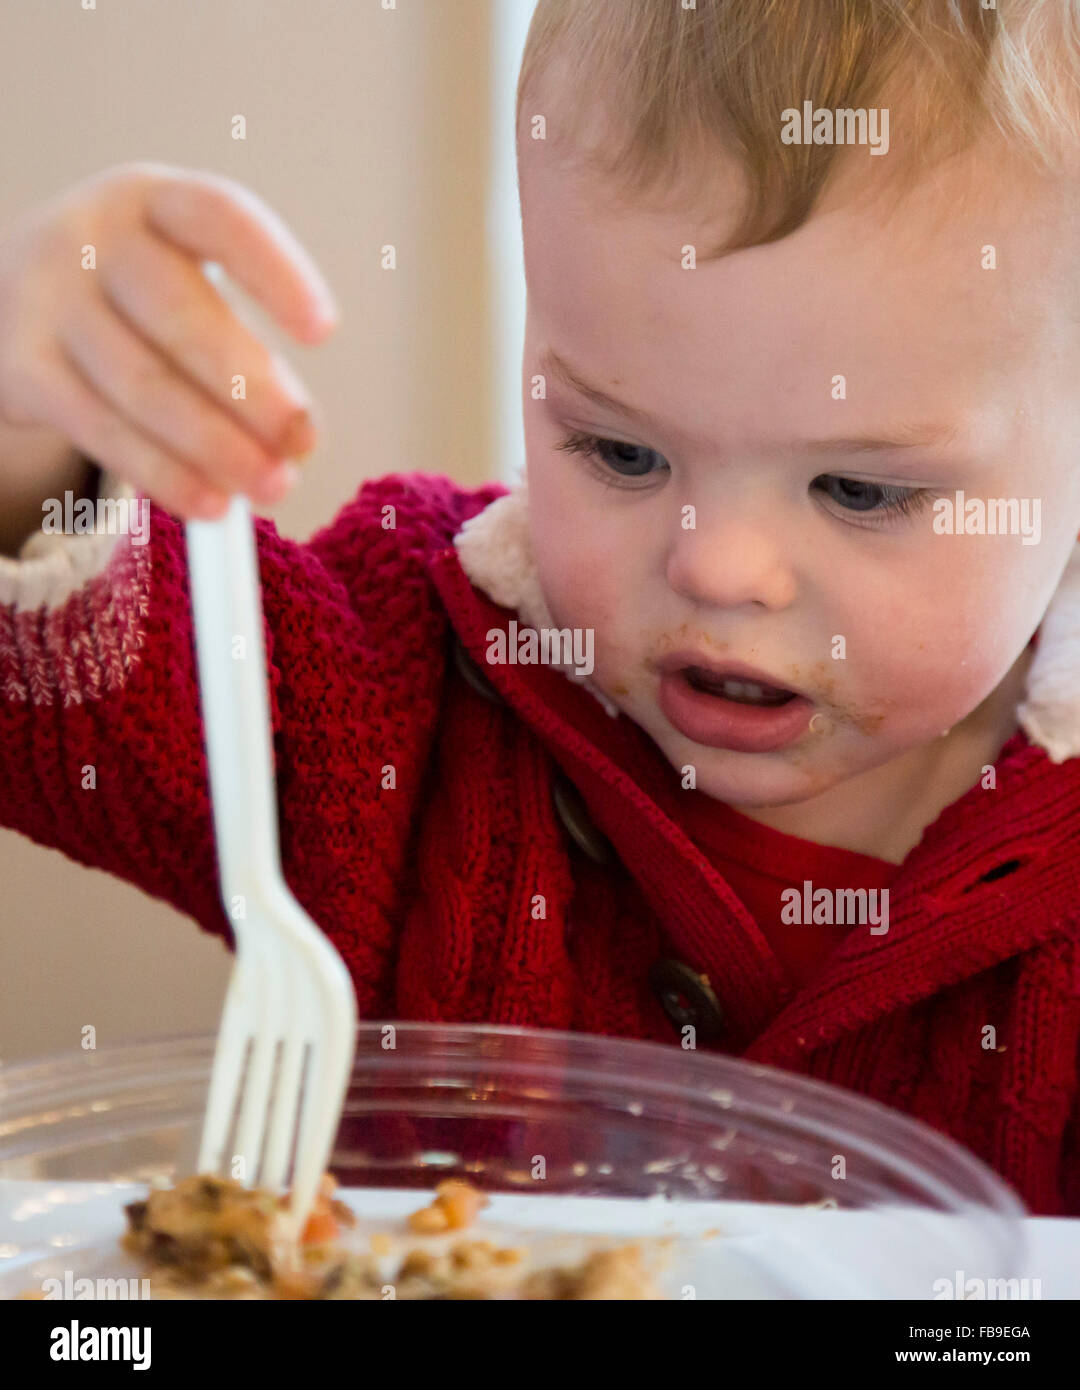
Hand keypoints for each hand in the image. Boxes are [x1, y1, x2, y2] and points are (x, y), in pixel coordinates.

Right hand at [0, 161, 338, 519]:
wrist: (18, 299)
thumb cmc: (140, 296)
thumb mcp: (187, 279)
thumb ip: (243, 346)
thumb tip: (296, 437)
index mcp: (155, 199)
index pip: (220, 217)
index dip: (275, 272)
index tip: (324, 332)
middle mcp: (93, 238)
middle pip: (179, 316)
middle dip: (251, 390)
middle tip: (302, 443)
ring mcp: (48, 299)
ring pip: (142, 383)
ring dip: (216, 446)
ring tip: (271, 485)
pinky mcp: (23, 365)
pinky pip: (102, 429)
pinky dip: (164, 474)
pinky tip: (211, 502)